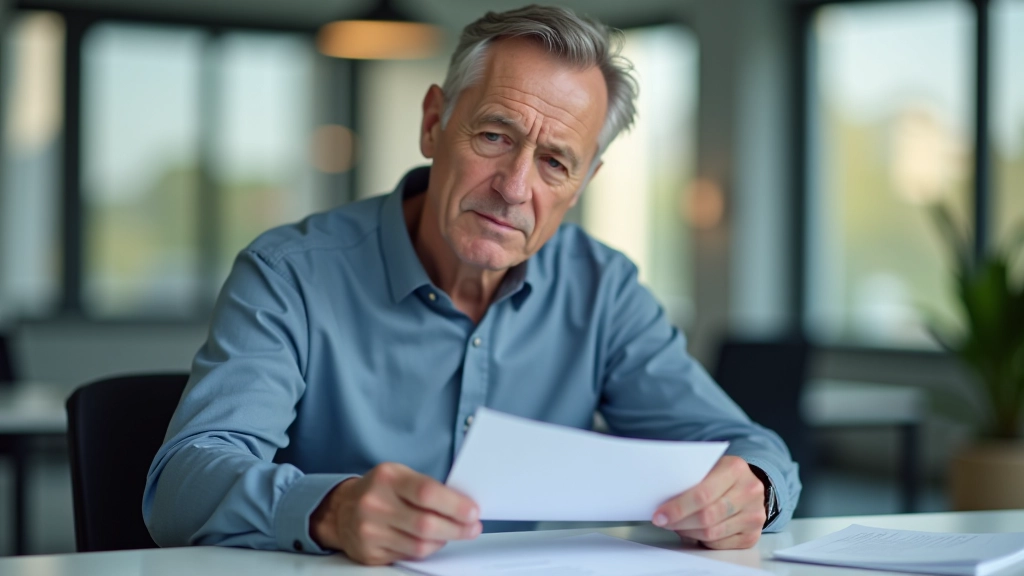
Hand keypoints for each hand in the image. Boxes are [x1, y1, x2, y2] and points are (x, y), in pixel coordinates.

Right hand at [310, 462, 481, 564]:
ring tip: (452, 533)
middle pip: (425, 523)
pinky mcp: (369, 553)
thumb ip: (427, 487)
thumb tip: (463, 504)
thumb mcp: (399, 476)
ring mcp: (370, 530)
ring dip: (443, 540)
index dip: (455, 505)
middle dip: (456, 528)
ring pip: (419, 545)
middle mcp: (374, 503)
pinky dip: (426, 550)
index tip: (472, 511)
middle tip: (471, 527)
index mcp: (387, 477)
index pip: (427, 492)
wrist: (341, 510)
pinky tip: (430, 541)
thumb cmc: (379, 490)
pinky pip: (408, 556)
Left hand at [651, 455, 765, 548]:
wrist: (748, 485)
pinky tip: (694, 531)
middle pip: (707, 517)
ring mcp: (754, 515)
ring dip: (688, 532)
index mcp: (735, 468)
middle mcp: (749, 491)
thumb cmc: (721, 475)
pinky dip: (701, 540)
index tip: (659, 515)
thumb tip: (663, 501)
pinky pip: (719, 544)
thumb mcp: (708, 467)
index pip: (702, 494)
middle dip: (679, 522)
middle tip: (663, 522)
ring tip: (677, 526)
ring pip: (712, 533)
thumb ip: (691, 479)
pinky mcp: (752, 535)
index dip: (678, 508)